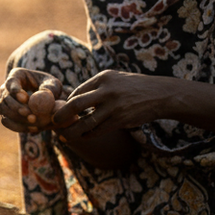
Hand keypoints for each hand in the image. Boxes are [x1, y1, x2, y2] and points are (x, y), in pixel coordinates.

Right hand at [0, 68, 67, 132]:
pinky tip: (34, 129)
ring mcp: (4, 101)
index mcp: (16, 75)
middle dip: (17, 108)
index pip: (11, 82)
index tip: (26, 99)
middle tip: (31, 115)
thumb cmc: (50, 87)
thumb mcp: (54, 84)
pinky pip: (6, 121)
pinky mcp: (6, 113)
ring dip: (17, 118)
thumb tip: (42, 96)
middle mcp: (6, 88)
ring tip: (34, 121)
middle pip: (5, 98)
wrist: (47, 99)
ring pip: (3, 110)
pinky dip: (18, 126)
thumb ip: (49, 88)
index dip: (16, 91)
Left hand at [52, 70, 172, 141]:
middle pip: (76, 104)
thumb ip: (96, 87)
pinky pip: (99, 130)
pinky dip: (89, 134)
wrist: (161, 95)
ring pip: (86, 122)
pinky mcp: (121, 119)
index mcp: (103, 78)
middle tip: (53, 123)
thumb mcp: (115, 79)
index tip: (62, 111)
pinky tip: (84, 136)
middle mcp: (107, 90)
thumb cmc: (134, 87)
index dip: (67, 103)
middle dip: (61, 115)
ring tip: (65, 136)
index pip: (77, 92)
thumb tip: (73, 99)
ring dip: (73, 131)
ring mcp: (114, 106)